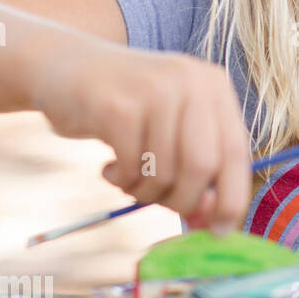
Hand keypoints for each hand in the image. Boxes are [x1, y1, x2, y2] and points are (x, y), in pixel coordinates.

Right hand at [39, 45, 252, 234]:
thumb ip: (196, 170)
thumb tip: (213, 225)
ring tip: (127, 178)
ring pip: (165, 171)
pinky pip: (131, 166)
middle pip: (202, 166)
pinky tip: (109, 168)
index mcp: (214, 86)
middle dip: (182, 200)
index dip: (231, 197)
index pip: (236, 152)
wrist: (62, 67)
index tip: (219, 230)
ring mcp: (155, 89)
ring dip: (144, 191)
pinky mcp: (117, 104)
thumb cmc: (125, 109)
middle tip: (160, 203)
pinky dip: (121, 181)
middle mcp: (192, 82)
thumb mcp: (170, 130)